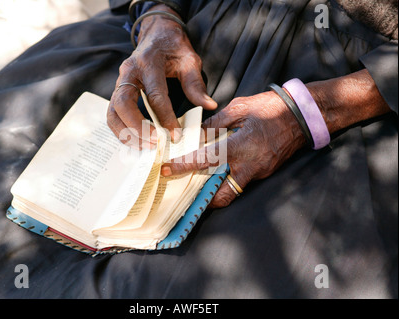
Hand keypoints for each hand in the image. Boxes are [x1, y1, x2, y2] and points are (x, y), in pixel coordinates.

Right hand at [107, 4, 216, 146]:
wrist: (156, 33)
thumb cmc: (174, 47)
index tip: (175, 135)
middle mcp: (129, 72)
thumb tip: (208, 105)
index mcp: (148, 63)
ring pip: (113, 111)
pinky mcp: (117, 91)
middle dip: (137, 127)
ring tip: (143, 147)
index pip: (155, 95)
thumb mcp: (189, 59)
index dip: (165, 118)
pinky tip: (135, 140)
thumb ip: (196, 83)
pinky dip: (121, 130)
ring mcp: (120, 81)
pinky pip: (113, 114)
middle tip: (154, 143)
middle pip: (124, 104)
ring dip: (125, 132)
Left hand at [160, 69, 390, 207]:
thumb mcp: (240, 108)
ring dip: (214, 194)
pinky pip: (241, 183)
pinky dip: (227, 183)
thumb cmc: (270, 107)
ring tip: (198, 186)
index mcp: (240, 146)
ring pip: (232, 193)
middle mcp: (250, 166)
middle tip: (184, 192)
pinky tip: (216, 174)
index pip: (206, 160)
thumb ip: (216, 123)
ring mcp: (259, 172)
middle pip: (222, 195)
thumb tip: (196, 133)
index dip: (184, 166)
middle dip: (202, 198)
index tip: (167, 170)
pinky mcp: (264, 173)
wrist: (303, 115)